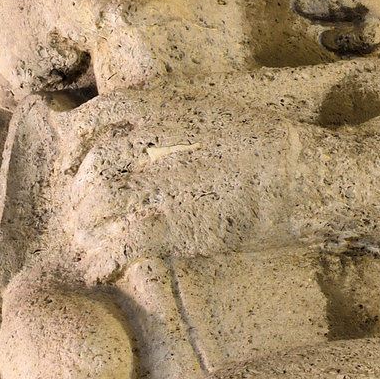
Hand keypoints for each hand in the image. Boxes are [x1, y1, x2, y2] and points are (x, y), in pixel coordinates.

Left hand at [59, 93, 295, 275]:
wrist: (307, 176)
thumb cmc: (270, 147)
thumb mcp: (217, 109)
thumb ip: (175, 115)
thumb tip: (144, 131)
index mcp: (166, 107)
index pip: (96, 117)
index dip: (74, 146)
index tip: (72, 167)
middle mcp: (158, 141)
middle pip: (94, 168)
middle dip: (81, 197)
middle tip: (83, 218)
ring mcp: (166, 182)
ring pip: (99, 205)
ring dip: (87, 229)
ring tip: (90, 245)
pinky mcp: (178, 224)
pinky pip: (121, 244)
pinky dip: (103, 260)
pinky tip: (102, 271)